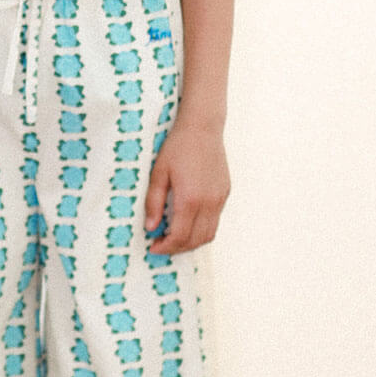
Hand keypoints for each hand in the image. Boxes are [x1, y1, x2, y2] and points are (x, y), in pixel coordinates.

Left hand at [144, 117, 229, 254]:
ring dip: (191, 242)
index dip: (165, 247)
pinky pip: (215, 220)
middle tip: (161, 244)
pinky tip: (187, 221)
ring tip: (174, 236)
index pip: (179, 237)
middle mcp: (209, 203)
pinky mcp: (225, 193)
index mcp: (190, 199)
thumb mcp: (158, 172)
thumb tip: (150, 227)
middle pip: (195, 240)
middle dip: (177, 248)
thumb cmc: (177, 146)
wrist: (202, 127)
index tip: (152, 247)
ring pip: (209, 234)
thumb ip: (154, 202)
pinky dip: (201, 229)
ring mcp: (219, 199)